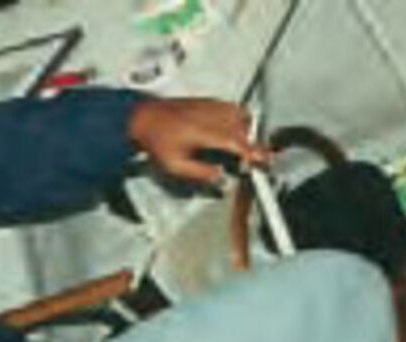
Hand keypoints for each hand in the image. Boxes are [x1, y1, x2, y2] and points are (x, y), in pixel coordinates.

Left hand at [128, 97, 269, 186]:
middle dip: (252, 142)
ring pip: (240, 114)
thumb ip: (200, 173)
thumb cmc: (155, 141)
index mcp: (203, 132)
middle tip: (254, 157)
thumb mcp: (175, 166)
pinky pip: (231, 107)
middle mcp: (209, 115)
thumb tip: (220, 176)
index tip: (262, 159)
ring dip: (246, 129)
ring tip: (243, 144)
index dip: (252, 151)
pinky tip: (231, 129)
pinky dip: (237, 118)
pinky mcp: (207, 100)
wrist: (143, 117)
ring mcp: (209, 105)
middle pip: (243, 127)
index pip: (235, 142)